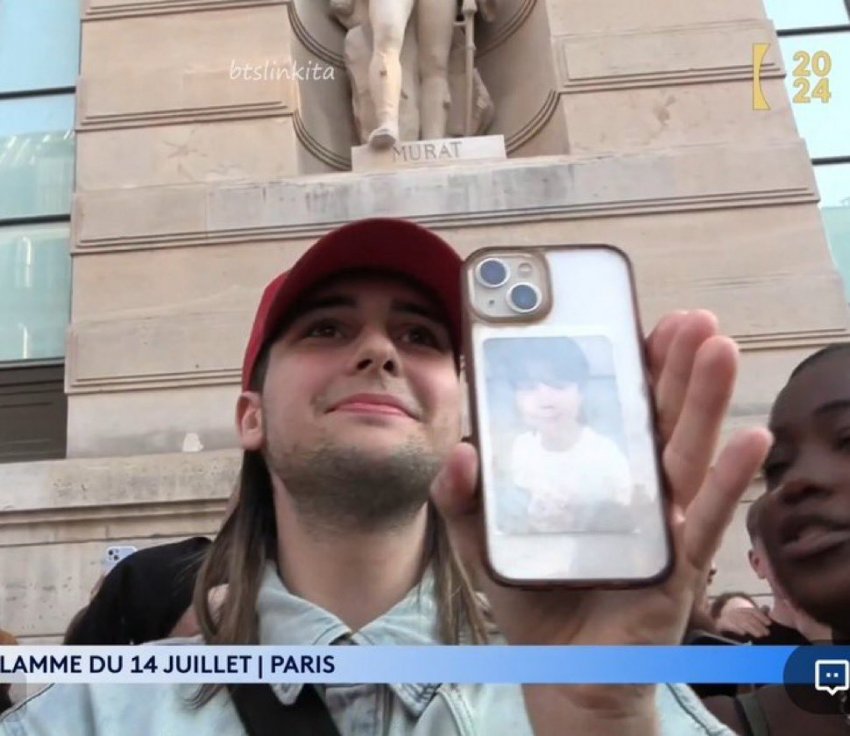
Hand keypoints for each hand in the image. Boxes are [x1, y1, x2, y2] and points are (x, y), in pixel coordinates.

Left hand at [431, 311, 770, 732]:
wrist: (561, 667)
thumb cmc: (531, 593)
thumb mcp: (482, 538)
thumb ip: (462, 496)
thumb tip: (461, 451)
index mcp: (588, 467)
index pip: (608, 406)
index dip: (621, 363)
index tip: (631, 320)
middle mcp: (630, 483)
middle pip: (654, 415)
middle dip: (672, 364)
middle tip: (688, 318)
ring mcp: (658, 518)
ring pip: (683, 449)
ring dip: (704, 398)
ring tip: (718, 348)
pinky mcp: (675, 560)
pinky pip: (706, 517)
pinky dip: (730, 480)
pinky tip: (750, 438)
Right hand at [716, 606, 770, 638]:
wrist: (721, 619)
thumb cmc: (739, 618)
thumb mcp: (747, 613)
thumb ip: (758, 612)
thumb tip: (767, 607)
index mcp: (743, 609)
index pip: (753, 611)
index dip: (762, 617)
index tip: (769, 623)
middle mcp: (736, 612)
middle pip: (749, 617)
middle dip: (758, 625)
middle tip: (767, 633)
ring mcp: (729, 617)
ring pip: (741, 622)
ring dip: (751, 629)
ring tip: (759, 635)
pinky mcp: (723, 623)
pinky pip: (730, 625)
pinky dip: (737, 629)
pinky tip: (744, 633)